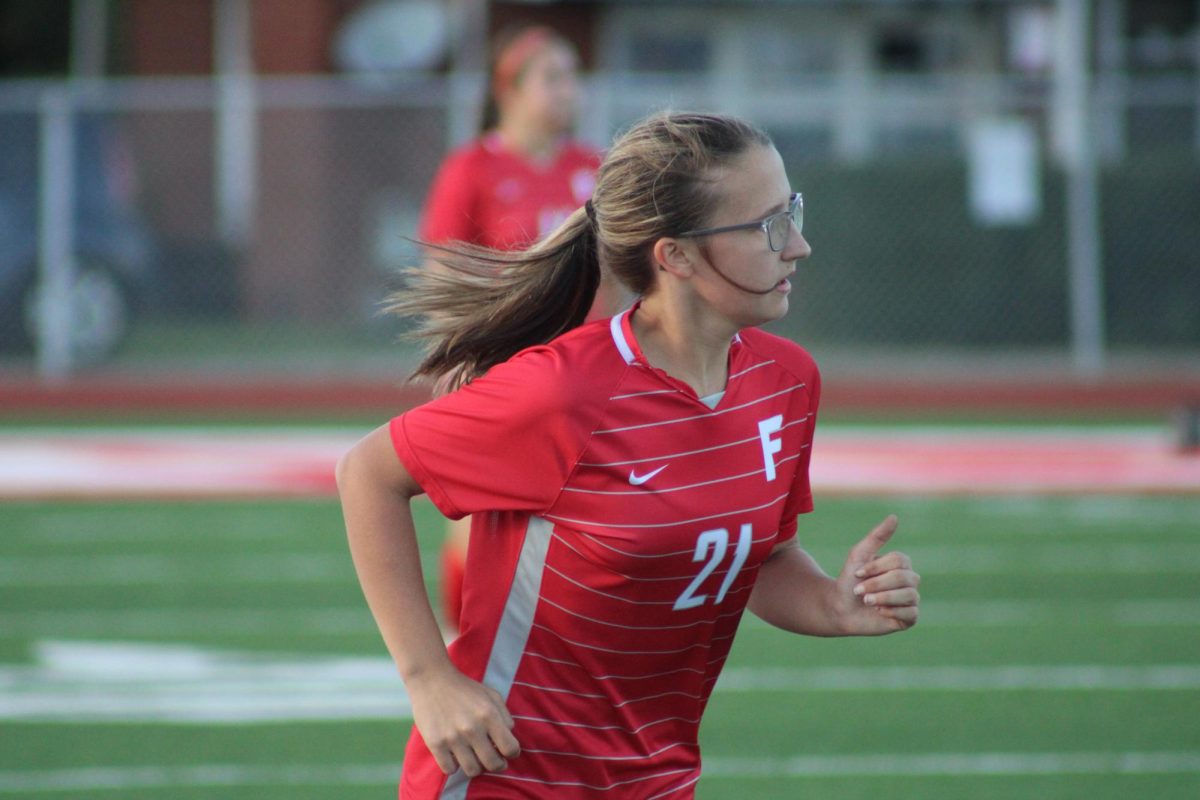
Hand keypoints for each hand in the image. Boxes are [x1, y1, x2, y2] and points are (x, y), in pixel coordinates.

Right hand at [407, 664, 520, 776]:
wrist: (431, 679)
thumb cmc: (464, 688)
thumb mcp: (491, 695)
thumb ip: (505, 715)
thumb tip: (509, 737)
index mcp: (489, 715)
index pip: (510, 748)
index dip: (513, 753)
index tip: (508, 752)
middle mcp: (472, 728)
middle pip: (493, 764)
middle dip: (497, 765)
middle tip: (494, 760)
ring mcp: (453, 737)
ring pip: (472, 771)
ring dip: (476, 766)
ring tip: (474, 758)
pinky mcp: (435, 744)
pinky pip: (450, 769)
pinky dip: (454, 765)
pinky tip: (455, 755)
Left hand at [835, 515, 919, 634]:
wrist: (840, 608)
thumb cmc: (849, 581)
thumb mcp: (859, 556)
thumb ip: (877, 536)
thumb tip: (894, 517)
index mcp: (900, 564)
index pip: (899, 560)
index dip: (877, 567)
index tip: (857, 573)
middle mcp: (909, 580)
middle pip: (904, 578)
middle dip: (877, 585)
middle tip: (859, 591)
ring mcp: (911, 599)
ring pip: (910, 595)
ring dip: (883, 598)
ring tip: (867, 601)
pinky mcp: (909, 618)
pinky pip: (911, 613)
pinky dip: (892, 612)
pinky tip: (879, 612)